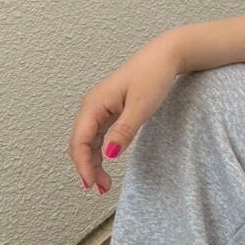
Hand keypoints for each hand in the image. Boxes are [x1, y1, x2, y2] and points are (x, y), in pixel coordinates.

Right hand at [68, 34, 183, 193]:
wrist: (165, 56)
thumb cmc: (153, 76)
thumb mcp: (141, 106)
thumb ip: (124, 131)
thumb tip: (109, 155)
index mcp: (94, 104)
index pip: (80, 141)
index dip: (83, 165)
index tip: (91, 184)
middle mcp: (91, 106)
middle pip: (79, 143)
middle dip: (86, 167)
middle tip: (99, 188)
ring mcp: (99, 107)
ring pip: (87, 141)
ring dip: (91, 162)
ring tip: (103, 184)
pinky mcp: (108, 109)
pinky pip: (97, 135)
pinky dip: (99, 151)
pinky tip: (105, 163)